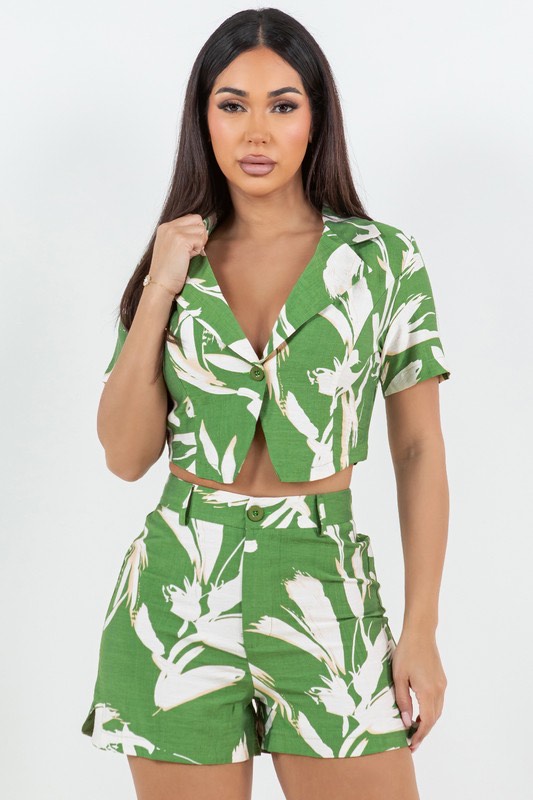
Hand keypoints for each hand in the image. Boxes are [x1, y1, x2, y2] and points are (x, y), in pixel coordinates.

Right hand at [149, 213, 209, 294]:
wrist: (160, 283)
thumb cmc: (168, 270)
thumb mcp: (171, 247)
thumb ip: (182, 235)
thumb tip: (203, 228)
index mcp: (165, 227)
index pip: (190, 218)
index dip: (195, 232)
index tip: (189, 246)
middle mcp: (168, 226)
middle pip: (198, 220)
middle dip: (199, 235)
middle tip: (191, 250)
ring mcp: (174, 232)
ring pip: (201, 229)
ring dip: (199, 243)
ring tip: (188, 255)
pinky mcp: (182, 240)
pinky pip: (201, 239)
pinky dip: (198, 250)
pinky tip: (188, 258)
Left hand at [391, 629, 446, 753]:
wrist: (420, 633)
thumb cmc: (406, 652)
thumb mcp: (399, 677)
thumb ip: (403, 700)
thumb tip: (406, 722)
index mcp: (428, 691)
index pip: (426, 722)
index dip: (419, 735)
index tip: (411, 745)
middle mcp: (439, 690)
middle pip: (433, 719)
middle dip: (423, 732)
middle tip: (411, 743)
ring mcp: (442, 684)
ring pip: (437, 711)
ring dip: (427, 722)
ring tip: (413, 730)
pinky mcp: (441, 679)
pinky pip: (438, 701)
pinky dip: (430, 711)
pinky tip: (419, 712)